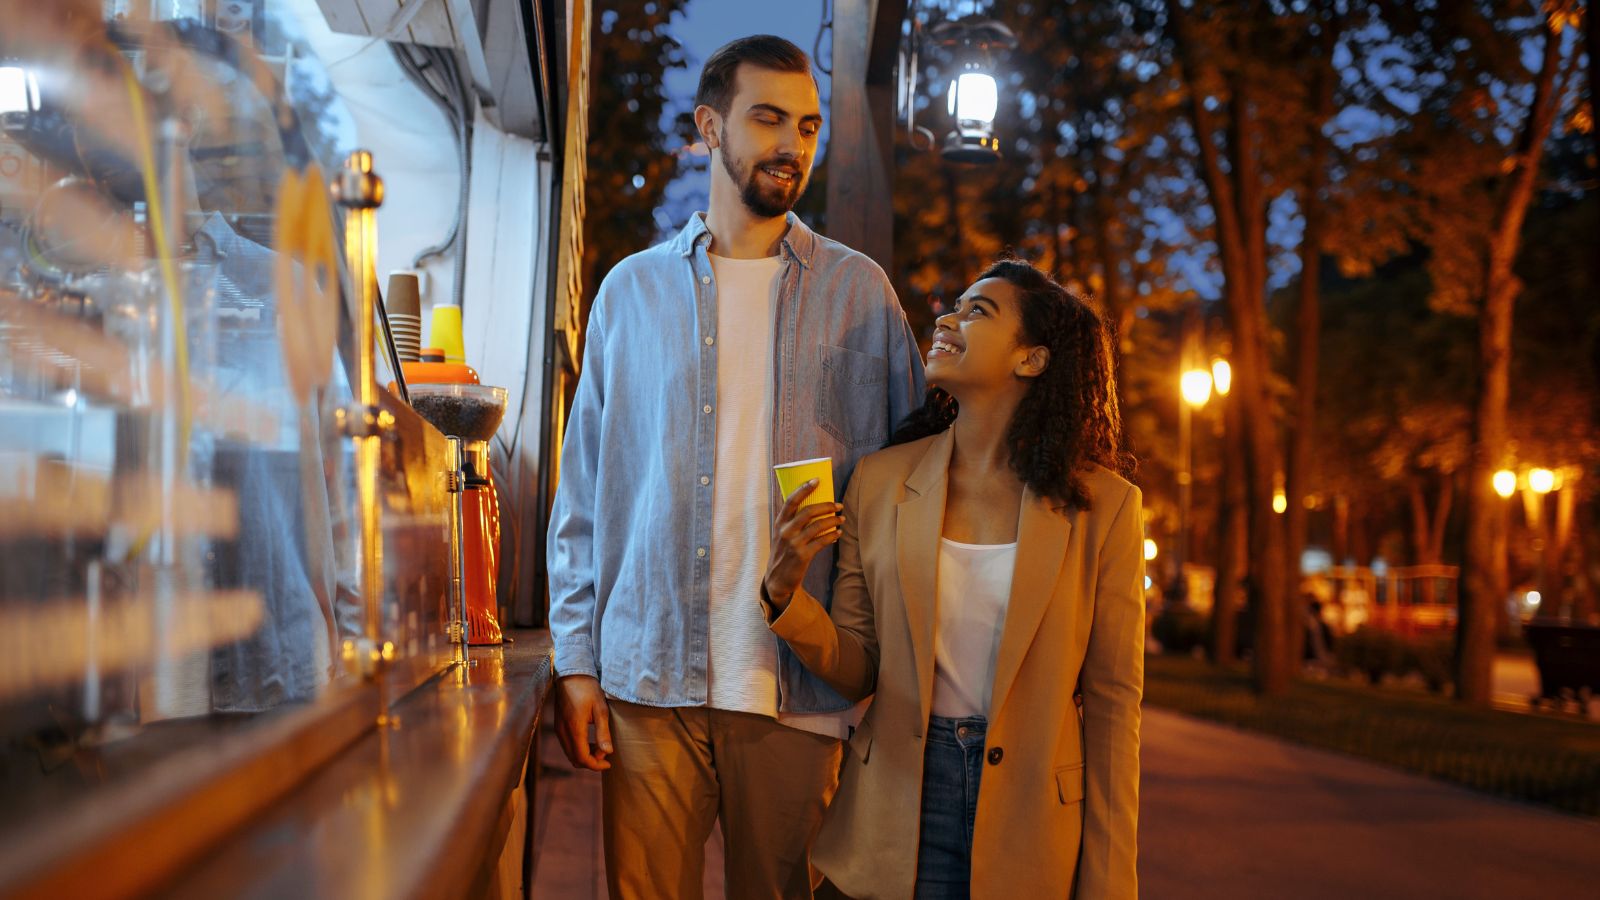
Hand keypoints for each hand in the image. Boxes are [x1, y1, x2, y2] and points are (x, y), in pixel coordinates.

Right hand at [554, 674, 612, 770]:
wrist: (571, 674)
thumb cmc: (588, 689)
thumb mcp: (601, 709)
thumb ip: (603, 732)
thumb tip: (608, 752)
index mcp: (574, 728)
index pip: (582, 758)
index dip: (596, 765)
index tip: (608, 763)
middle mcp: (563, 732)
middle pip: (574, 759)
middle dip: (591, 762)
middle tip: (606, 755)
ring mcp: (558, 729)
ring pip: (570, 753)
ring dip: (584, 756)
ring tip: (600, 747)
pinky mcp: (558, 725)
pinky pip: (567, 745)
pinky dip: (578, 749)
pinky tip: (590, 741)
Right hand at [764, 479, 844, 612]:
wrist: (778, 579)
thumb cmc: (783, 552)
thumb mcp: (782, 535)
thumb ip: (792, 522)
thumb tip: (815, 506)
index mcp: (779, 523)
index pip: (791, 501)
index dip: (804, 489)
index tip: (817, 480)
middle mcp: (785, 531)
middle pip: (808, 511)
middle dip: (826, 505)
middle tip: (838, 505)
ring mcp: (793, 544)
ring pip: (817, 526)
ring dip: (833, 520)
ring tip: (841, 519)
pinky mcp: (802, 556)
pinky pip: (821, 542)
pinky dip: (832, 536)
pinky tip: (838, 533)